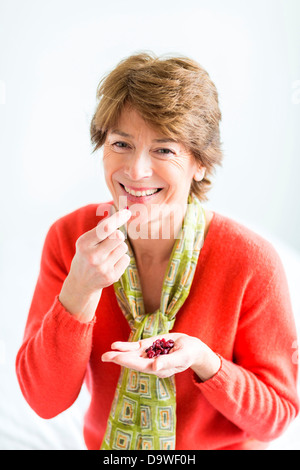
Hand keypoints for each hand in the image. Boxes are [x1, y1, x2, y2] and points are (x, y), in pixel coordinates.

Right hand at [59, 208, 130, 321]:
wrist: (81, 282)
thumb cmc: (86, 255)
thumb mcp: (86, 242)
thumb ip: (101, 230)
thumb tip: (118, 216)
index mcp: (84, 244)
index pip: (106, 228)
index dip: (118, 218)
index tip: (127, 212)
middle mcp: (93, 256)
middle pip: (119, 237)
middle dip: (118, 236)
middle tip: (110, 241)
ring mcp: (103, 268)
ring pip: (123, 247)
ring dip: (119, 248)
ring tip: (108, 254)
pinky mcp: (111, 276)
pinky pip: (126, 259)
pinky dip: (121, 259)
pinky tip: (111, 264)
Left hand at [101, 333, 220, 380]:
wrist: (192, 348)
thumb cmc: (189, 354)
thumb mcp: (182, 357)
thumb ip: (168, 361)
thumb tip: (154, 367)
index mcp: (158, 368)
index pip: (140, 365)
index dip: (128, 361)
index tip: (117, 357)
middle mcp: (151, 363)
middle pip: (132, 361)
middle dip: (118, 359)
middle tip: (104, 357)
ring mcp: (149, 355)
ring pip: (131, 355)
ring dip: (119, 353)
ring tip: (105, 354)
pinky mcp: (150, 347)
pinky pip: (136, 348)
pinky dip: (126, 346)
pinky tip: (116, 345)